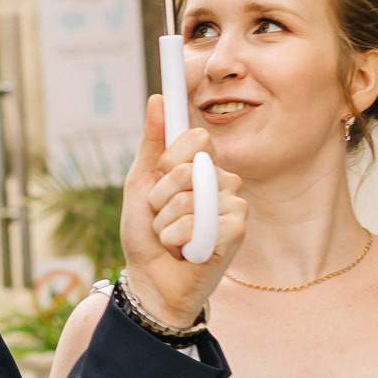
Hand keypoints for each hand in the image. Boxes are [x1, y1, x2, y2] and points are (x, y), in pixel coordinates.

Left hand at [118, 94, 245, 332]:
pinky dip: (179, 240)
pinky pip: (200, 223)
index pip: (196, 137)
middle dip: (160, 196)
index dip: (170, 157)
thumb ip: (151, 142)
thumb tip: (157, 98)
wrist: (149, 280)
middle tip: (162, 217)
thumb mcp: (140, 183)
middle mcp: (223, 181)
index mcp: (202, 166)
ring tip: (171, 238)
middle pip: (188, 167)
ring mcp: (233, 206)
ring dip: (166, 223)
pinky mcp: (237, 232)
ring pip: (190, 198)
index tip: (159, 176)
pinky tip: (186, 252)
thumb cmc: (145, 234)